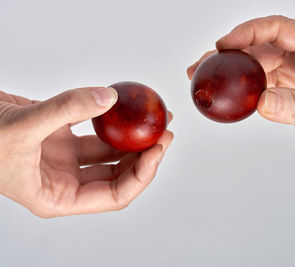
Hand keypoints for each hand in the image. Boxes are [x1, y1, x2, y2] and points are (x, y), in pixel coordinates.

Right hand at [0, 87, 172, 216]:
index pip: (114, 195)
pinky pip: (96, 131)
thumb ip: (68, 109)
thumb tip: (109, 97)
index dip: (142, 174)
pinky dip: (111, 120)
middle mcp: (67, 181)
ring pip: (111, 152)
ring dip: (133, 137)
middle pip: (119, 173)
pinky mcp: (62, 138)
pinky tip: (124, 109)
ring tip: (156, 119)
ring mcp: (66, 159)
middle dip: (145, 155)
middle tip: (165, 131)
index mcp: (59, 197)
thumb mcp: (22, 128)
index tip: (158, 149)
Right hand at [187, 15, 294, 167]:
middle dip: (230, 53)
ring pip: (258, 67)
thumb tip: (262, 103)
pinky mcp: (293, 96)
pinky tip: (230, 98)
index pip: (279, 30)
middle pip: (260, 47)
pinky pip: (263, 88)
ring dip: (233, 72)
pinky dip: (244, 92)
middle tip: (203, 65)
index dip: (249, 32)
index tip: (224, 44)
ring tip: (206, 79)